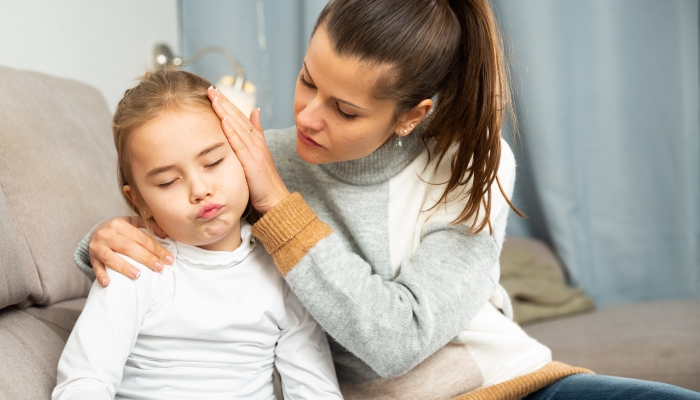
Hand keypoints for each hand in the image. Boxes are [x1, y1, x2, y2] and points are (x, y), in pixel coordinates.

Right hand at [89, 216, 172, 286]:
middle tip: (159, 268)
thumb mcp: (133, 223)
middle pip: (128, 247)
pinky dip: (101, 275)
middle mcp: (106, 233)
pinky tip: (108, 283)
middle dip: (146, 258)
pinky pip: (96, 267)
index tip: (169, 259)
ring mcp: (97, 246)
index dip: (156, 249)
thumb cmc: (120, 230)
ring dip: (124, 267)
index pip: (141, 238)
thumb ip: (149, 226)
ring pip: (110, 257)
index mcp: (119, 223)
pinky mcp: (92, 257)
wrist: (96, 232)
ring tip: (138, 275)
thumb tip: (166, 233)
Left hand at [207, 86, 290, 213]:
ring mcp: (255, 151)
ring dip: (226, 111)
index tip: (216, 92)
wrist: (276, 199)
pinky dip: (232, 131)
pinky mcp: (252, 162)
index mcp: (257, 141)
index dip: (229, 104)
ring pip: (238, 127)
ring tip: (214, 98)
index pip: (241, 117)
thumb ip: (257, 133)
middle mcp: (256, 143)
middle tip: (211, 88)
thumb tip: (255, 112)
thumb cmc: (265, 182)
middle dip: (225, 102)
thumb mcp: (259, 155)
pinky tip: (224, 120)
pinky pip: (240, 144)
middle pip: (238, 118)